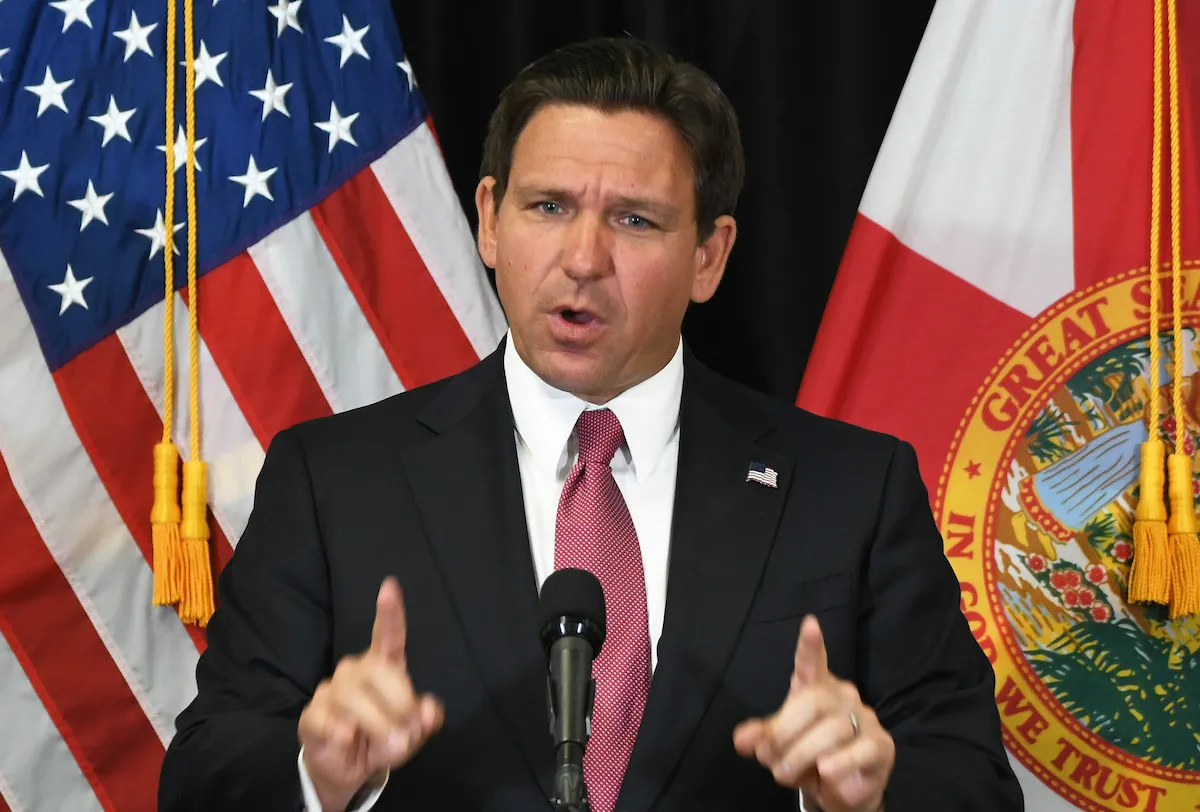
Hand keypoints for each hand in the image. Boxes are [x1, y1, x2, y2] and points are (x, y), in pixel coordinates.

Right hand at [298, 577, 443, 811]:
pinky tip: (347, 738)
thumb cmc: (382, 739)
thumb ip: (426, 720)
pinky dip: (340, 732)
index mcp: (383, 668)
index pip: (388, 636)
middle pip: (377, 671)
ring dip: (377, 725)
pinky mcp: (311, 716)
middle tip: (407, 733)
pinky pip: (325, 718)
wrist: (349, 769)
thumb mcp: (413, 733)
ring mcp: (330, 692)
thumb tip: (427, 711)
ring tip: (388, 746)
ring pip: (352, 697)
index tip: (390, 587)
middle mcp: (355, 672)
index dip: (389, 612)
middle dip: (399, 703)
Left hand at [733, 616, 893, 811]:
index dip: (810, 646)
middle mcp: (842, 696)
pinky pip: (861, 750)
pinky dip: (840, 763)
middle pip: (813, 702)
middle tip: (769, 759)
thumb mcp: (779, 747)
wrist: (841, 789)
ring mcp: (865, 718)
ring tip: (787, 774)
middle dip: (784, 733)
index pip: (811, 663)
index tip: (810, 624)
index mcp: (815, 688)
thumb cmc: (808, 757)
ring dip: (802, 756)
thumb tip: (742, 739)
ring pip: (833, 730)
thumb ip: (762, 738)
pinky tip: (826, 771)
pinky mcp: (882, 745)